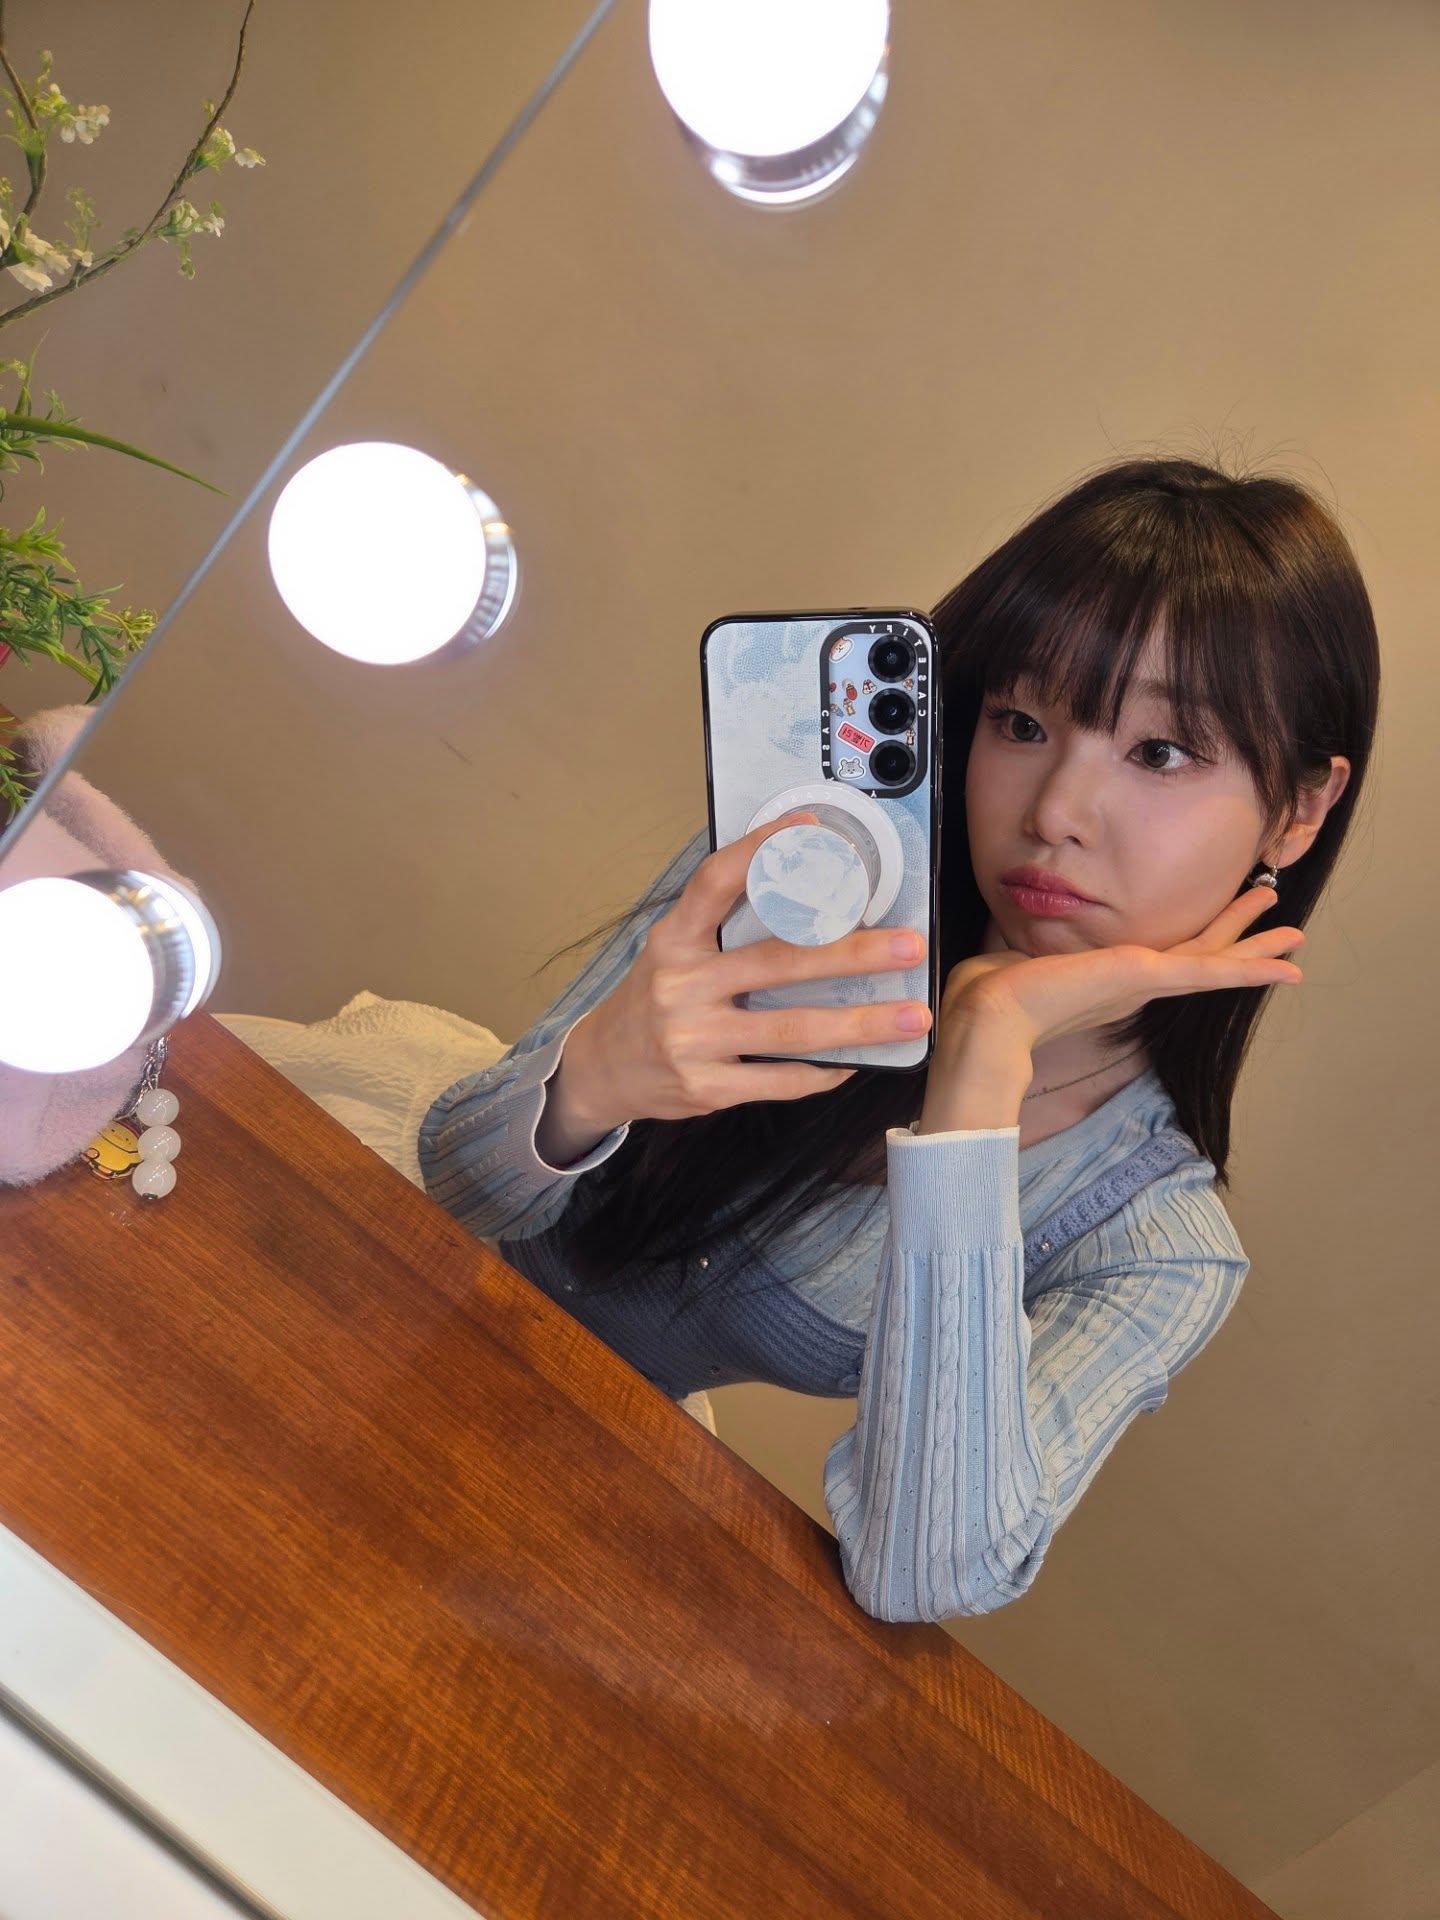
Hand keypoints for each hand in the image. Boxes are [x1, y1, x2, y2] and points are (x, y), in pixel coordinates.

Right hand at [556, 810, 932, 1128]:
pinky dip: (824, 1071)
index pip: (716, 882)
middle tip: (908, 946)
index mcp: (673, 940)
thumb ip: (722, 927)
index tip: (812, 828)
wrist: (603, 1068)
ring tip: (912, 1017)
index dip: (761, 849)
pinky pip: (779, 1080)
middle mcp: (680, 986)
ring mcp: (692, 1040)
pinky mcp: (705, 1087)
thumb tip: (807, 896)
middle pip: (778, 961)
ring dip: (860, 1023)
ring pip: (792, 1029)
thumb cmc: (655, 1000)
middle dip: (853, 952)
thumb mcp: (672, 951)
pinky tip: (856, 1061)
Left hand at [938, 886, 1305, 1054]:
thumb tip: (1009, 950)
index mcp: (1110, 981)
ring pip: (1214, 960)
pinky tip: (1286, 966)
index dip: (1198, 944)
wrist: (988, 1018)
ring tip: (1296, 934)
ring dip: (1256, 946)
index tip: (1219, 929)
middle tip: (1281, 925)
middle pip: (1201, 956)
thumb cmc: (991, 995)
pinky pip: (1210, 970)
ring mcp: (1145, 984)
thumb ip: (1029, 956)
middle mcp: (1134, 986)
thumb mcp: (1016, 960)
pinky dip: (1251, 968)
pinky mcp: (1146, 977)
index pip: (1165, 958)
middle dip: (1241, 939)